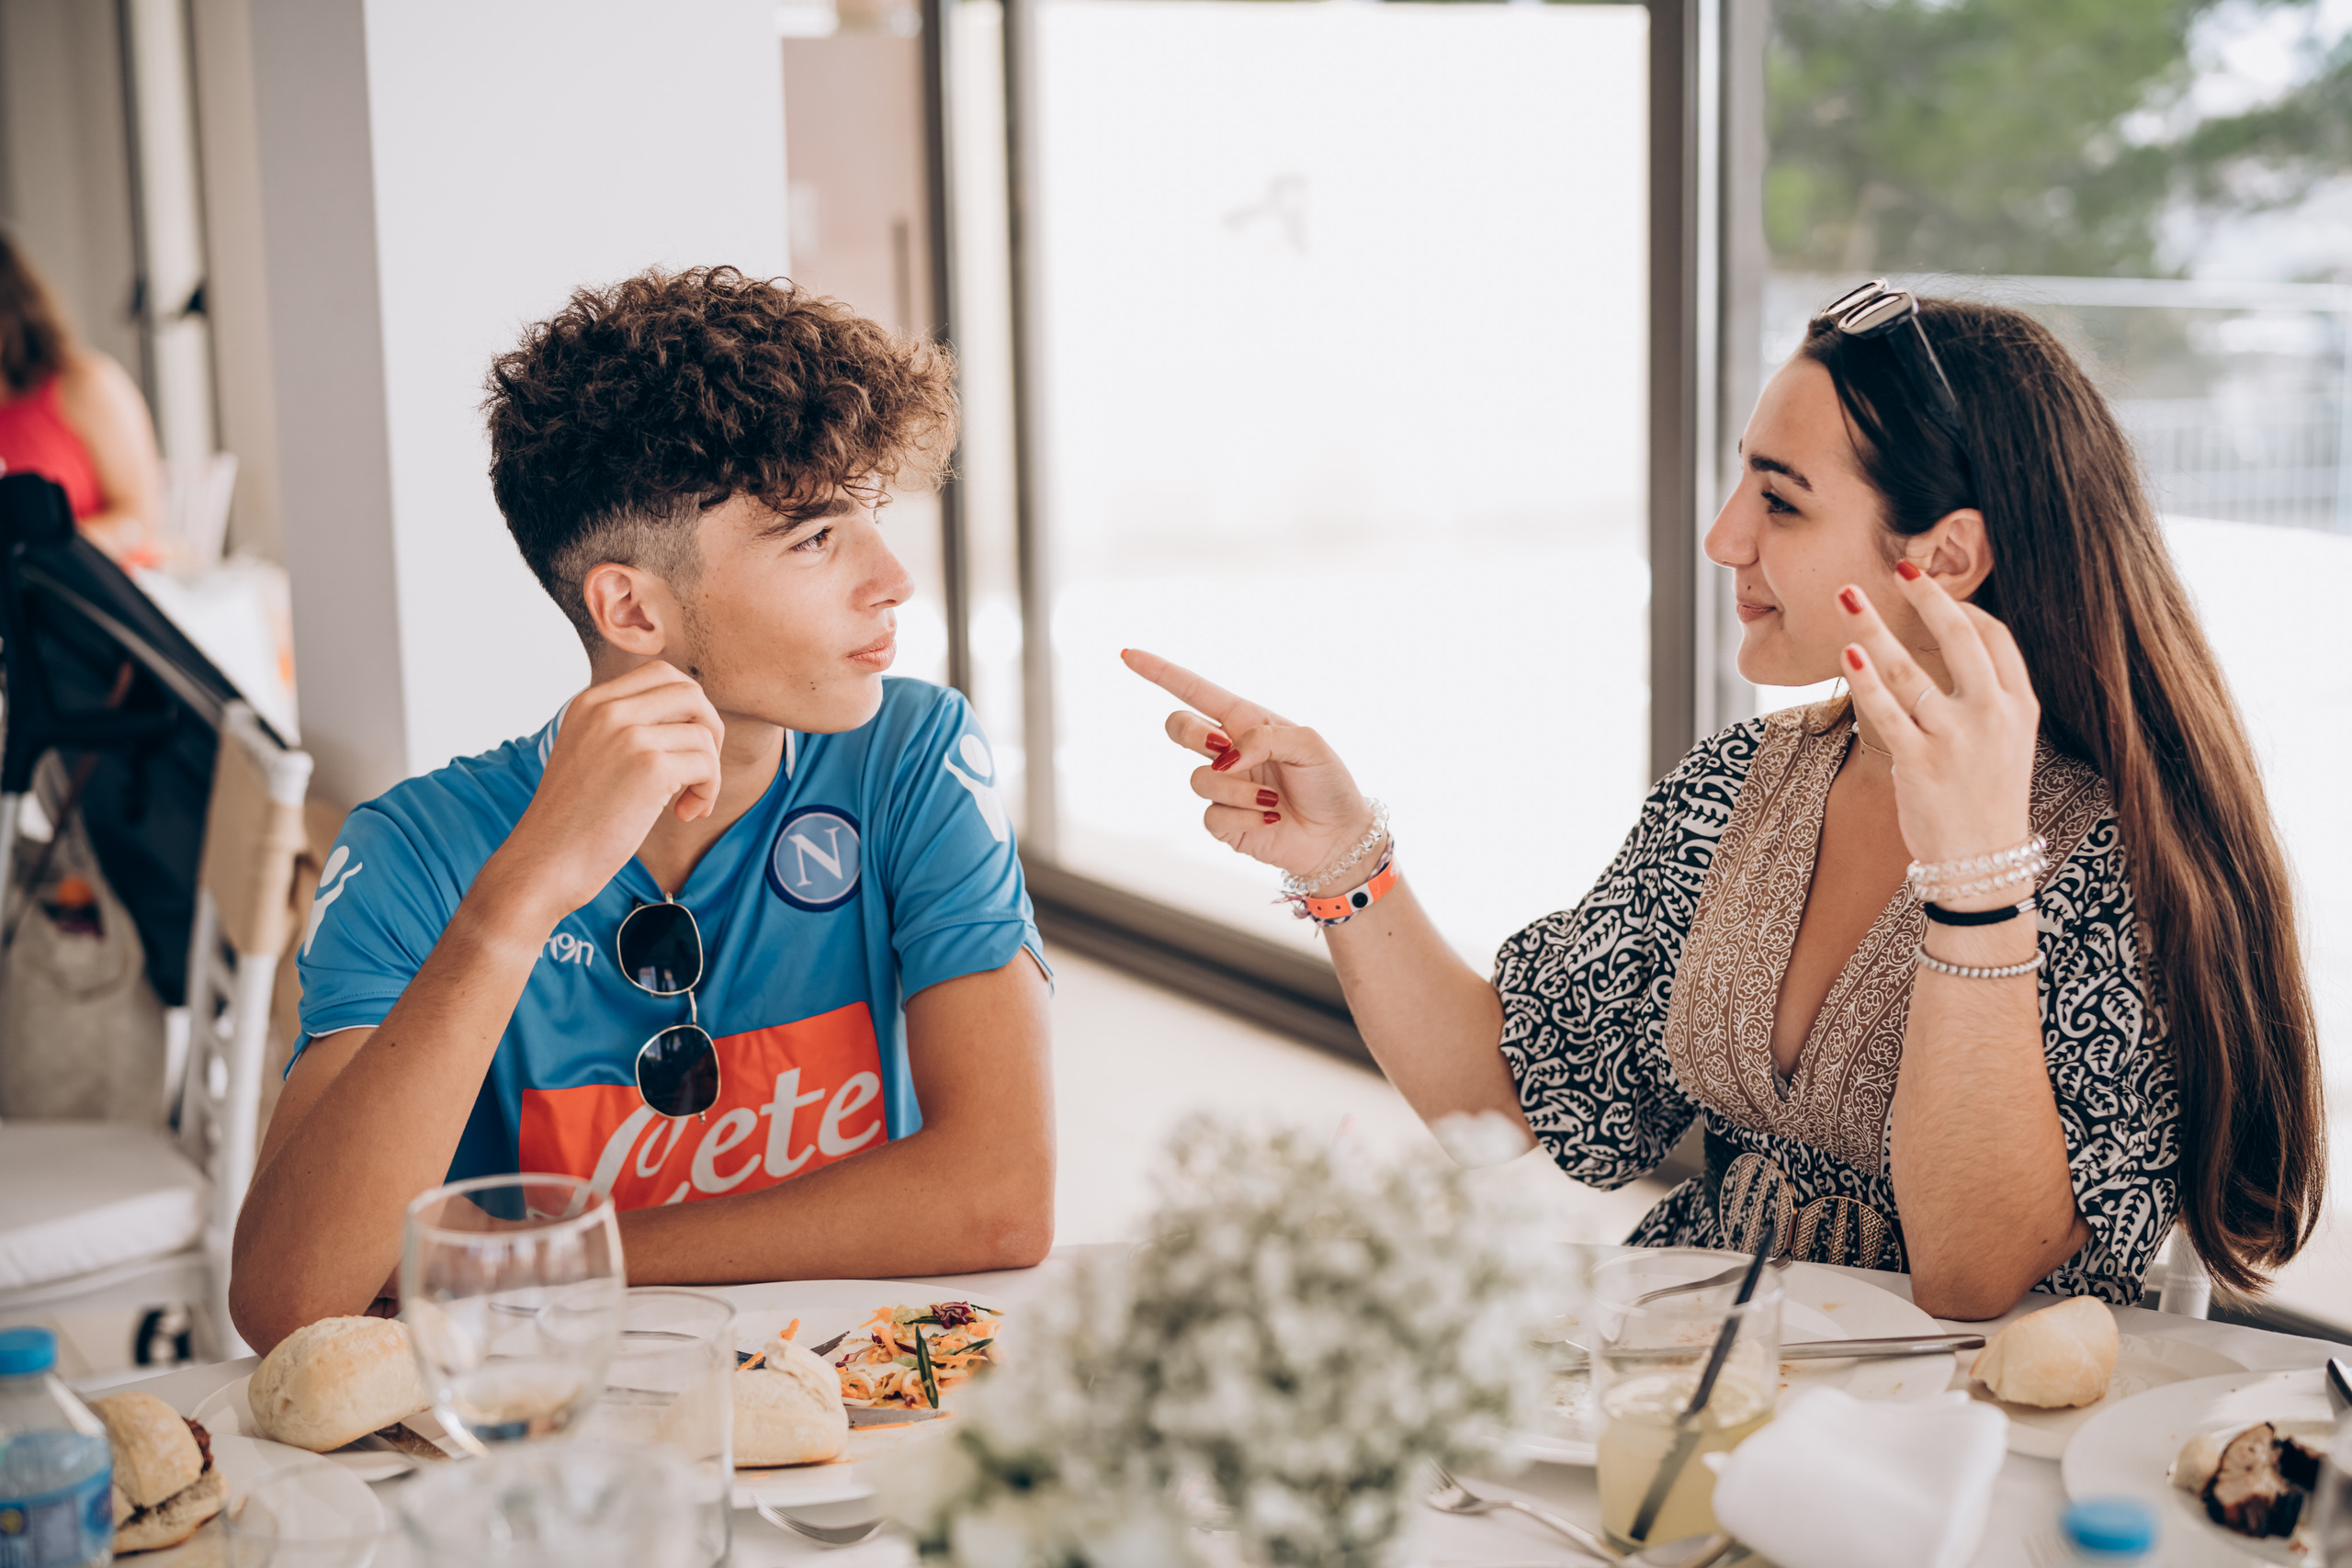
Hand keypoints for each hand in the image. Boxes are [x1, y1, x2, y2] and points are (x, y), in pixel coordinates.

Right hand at [490, 661, 724, 922]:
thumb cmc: (572, 822)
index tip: (680, 747)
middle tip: (699, 769)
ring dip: (709, 771)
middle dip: (709, 728)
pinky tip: (685, 814)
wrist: (544, 863)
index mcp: (590, 703)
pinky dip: (708, 791)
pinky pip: (707, 765)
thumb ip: (624, 730)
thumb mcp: (589, 755)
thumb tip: (690, 721)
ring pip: (704, 732)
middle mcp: (607, 710)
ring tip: (688, 803)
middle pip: (690, 691)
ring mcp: (628, 735)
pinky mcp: (649, 767)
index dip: (686, 709)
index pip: (660, 674)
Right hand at [1122, 649, 1375, 880]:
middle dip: (1192, 734)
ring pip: (1200, 779)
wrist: (1339, 836)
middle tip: (1221, 746)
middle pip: (1179, 727)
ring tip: (1271, 800)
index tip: (1128, 655)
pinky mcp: (1223, 822)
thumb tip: (1225, 757)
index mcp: (1247, 721)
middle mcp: (1229, 751)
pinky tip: (1269, 820)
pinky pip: (1211, 815)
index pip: (1195, 691)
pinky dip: (1243, 817)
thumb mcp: (1309, 744)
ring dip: (1237, 790)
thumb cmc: (1328, 783)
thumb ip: (1264, 738)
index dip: (1160, 672)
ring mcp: (1223, 787)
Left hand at [1839, 567, 2038, 902]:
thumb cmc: (1987, 798)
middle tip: (1897, 565)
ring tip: (1847, 597)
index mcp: (2020, 707)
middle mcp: (1992, 717)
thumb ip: (1988, 697)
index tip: (1931, 588)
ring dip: (1874, 628)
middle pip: (1960, 639)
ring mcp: (1956, 740)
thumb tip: (1954, 648)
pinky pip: (1885, 713)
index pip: (1996, 638)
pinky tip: (1847, 653)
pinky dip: (1864, 681)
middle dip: (1927, 596)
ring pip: (1910, 671)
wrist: (1984, 865)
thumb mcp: (2010, 742)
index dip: (1963, 607)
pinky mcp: (1920, 765)